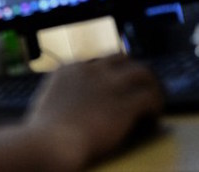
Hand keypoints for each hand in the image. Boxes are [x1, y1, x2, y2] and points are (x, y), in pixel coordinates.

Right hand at [25, 53, 164, 168]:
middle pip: (121, 58)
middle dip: (131, 69)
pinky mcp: (124, 105)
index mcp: (71, 68)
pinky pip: (149, 97)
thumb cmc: (43, 129)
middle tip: (139, 83)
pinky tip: (154, 115)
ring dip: (150, 84)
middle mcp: (92, 71)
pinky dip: (155, 105)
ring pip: (142, 73)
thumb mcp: (46, 99)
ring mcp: (109, 86)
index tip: (115, 80)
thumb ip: (60, 91)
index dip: (109, 71)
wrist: (52, 141)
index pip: (97, 61)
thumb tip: (66, 96)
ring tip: (154, 98)